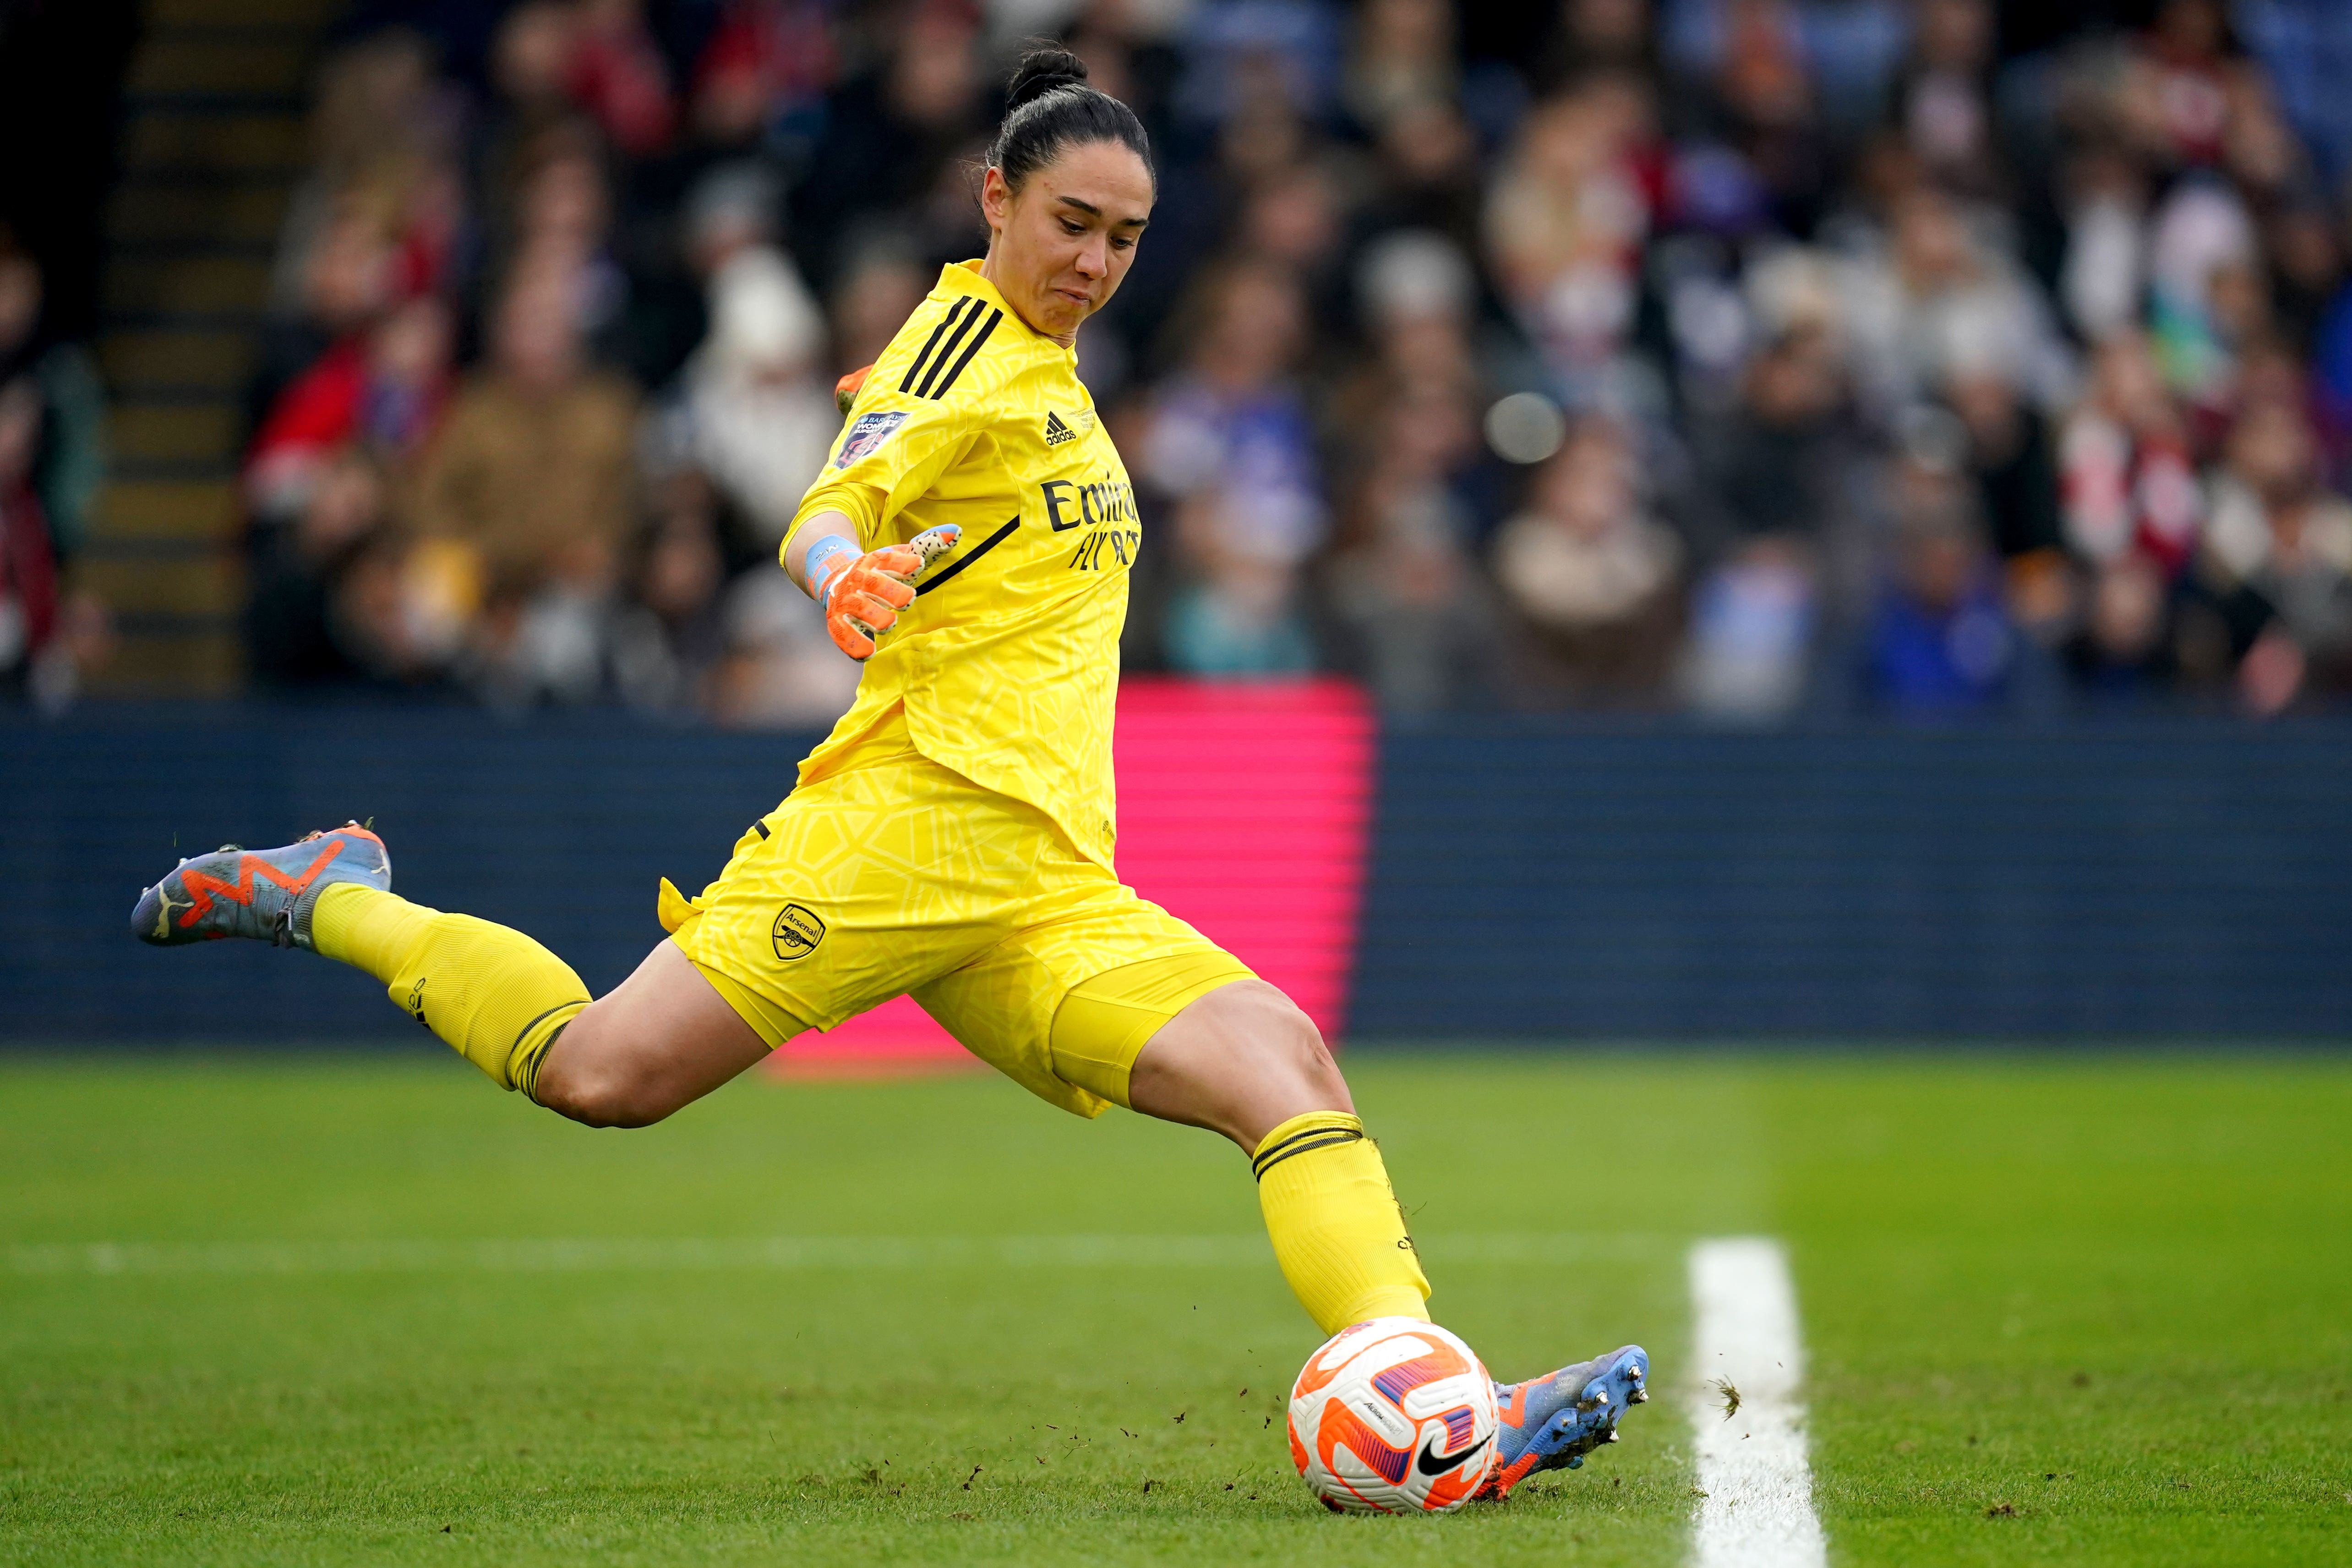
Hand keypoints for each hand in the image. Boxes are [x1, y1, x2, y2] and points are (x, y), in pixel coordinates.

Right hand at [813, 526, 960, 660]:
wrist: (838, 581)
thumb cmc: (880, 573)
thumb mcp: (900, 557)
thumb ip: (928, 546)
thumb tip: (956, 532)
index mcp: (874, 562)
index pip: (888, 559)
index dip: (902, 562)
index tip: (919, 564)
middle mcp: (857, 579)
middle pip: (871, 584)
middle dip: (889, 592)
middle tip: (907, 601)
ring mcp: (845, 601)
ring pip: (855, 608)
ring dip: (871, 618)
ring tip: (887, 625)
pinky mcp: (837, 622)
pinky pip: (841, 634)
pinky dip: (852, 644)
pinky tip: (868, 654)